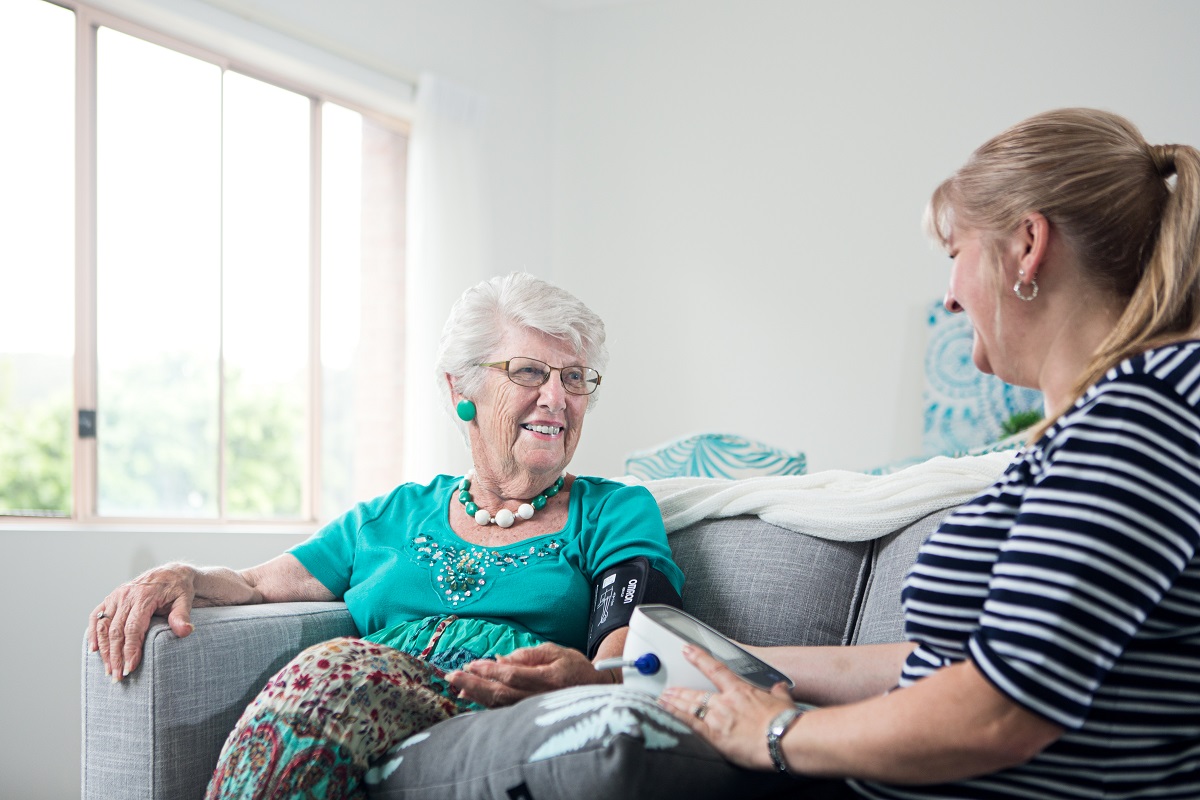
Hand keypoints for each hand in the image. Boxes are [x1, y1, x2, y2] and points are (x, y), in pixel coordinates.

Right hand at [88, 563, 197, 680]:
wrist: (171, 573)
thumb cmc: (179, 589)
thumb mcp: (185, 599)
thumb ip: (182, 616)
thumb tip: (186, 631)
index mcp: (144, 597)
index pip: (133, 628)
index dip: (130, 650)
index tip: (130, 668)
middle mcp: (126, 595)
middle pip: (116, 631)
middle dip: (115, 656)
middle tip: (118, 676)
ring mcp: (116, 596)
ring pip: (104, 626)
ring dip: (104, 649)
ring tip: (108, 669)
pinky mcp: (111, 597)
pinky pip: (96, 615)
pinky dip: (93, 632)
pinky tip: (94, 649)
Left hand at [446, 642, 612, 706]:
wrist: (597, 692)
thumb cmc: (576, 668)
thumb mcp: (558, 652)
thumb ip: (529, 654)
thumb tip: (500, 659)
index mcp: (549, 679)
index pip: (512, 676)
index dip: (490, 671)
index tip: (471, 664)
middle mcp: (541, 698)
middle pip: (502, 694)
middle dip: (475, 684)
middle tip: (452, 677)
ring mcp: (536, 711)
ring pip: (501, 706)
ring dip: (477, 695)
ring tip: (458, 686)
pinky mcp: (531, 717)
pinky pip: (505, 712)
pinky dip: (486, 705)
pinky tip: (473, 697)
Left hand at [659, 645, 796, 771]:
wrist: (783, 738)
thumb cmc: (784, 722)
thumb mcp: (783, 701)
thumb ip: (778, 692)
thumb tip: (780, 687)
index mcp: (741, 691)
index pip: (715, 669)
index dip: (699, 657)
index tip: (687, 649)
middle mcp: (725, 701)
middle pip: (697, 692)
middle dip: (680, 690)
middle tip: (668, 688)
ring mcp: (718, 717)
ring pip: (690, 706)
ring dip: (675, 702)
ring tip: (663, 699)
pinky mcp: (714, 735)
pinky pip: (690, 723)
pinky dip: (675, 716)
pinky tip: (665, 712)